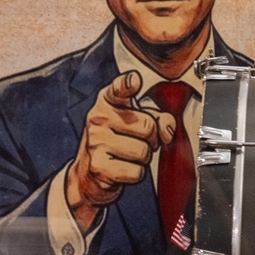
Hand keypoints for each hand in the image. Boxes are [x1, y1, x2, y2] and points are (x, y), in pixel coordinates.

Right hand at [65, 70, 174, 232]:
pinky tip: (122, 169)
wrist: (87, 174)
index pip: (119, 88)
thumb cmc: (116, 142)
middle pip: (149, 126)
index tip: (134, 81)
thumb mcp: (136, 122)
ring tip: (128, 156)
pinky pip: (136, 172)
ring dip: (143, 159)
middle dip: (152, 139)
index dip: (128, 83)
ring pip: (144, 152)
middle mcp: (98, 117)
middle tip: (137, 142)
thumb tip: (167, 130)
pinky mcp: (98, 166)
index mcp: (108, 101)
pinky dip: (136, 174)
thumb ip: (157, 119)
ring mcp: (96, 141)